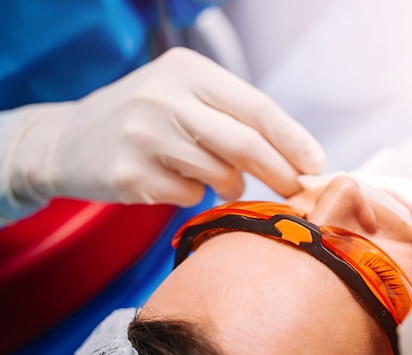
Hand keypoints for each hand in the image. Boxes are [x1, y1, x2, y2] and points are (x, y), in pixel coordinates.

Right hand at [2, 47, 323, 211]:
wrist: (66, 140)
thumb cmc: (141, 119)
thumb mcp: (182, 97)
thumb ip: (231, 117)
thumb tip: (292, 156)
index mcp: (187, 71)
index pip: (256, 106)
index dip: (292, 138)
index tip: (315, 161)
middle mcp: (164, 98)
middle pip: (245, 144)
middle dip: (280, 172)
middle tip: (295, 189)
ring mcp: (143, 136)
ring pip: (220, 176)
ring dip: (230, 184)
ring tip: (216, 177)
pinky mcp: (128, 174)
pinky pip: (189, 195)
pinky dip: (193, 194)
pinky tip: (172, 180)